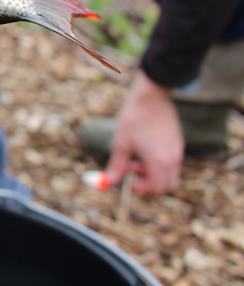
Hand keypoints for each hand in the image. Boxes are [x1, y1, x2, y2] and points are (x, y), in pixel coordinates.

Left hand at [106, 70, 184, 194]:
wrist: (152, 96)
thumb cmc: (134, 119)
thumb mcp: (122, 143)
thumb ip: (117, 165)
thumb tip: (109, 181)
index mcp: (160, 161)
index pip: (157, 187)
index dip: (143, 189)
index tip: (130, 182)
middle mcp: (173, 158)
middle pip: (166, 184)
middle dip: (149, 182)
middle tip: (132, 169)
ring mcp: (177, 149)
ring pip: (169, 173)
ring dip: (153, 171)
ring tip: (137, 155)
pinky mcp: (178, 142)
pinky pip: (171, 161)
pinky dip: (159, 162)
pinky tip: (145, 146)